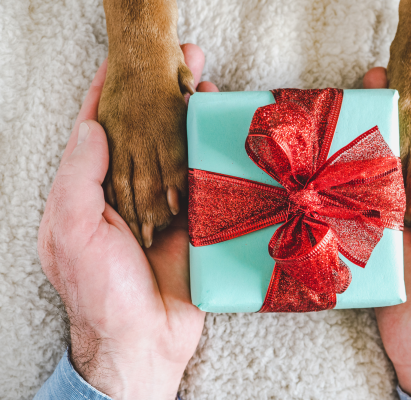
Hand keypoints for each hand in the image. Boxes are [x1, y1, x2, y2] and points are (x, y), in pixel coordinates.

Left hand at [37, 44, 218, 399]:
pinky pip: (204, 180)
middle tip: (185, 63)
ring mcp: (163, 205)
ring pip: (176, 150)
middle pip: (144, 131)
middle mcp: (127, 191)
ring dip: (191, 117)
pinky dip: (213, 154)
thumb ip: (79, 176)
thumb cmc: (99, 290)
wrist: (142, 341)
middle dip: (161, 95)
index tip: (125, 62)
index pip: (97, 128)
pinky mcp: (194, 222)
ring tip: (208, 86)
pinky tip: (225, 132)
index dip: (109, 92)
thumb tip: (93, 125)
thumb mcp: (73, 231)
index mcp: (91, 190)